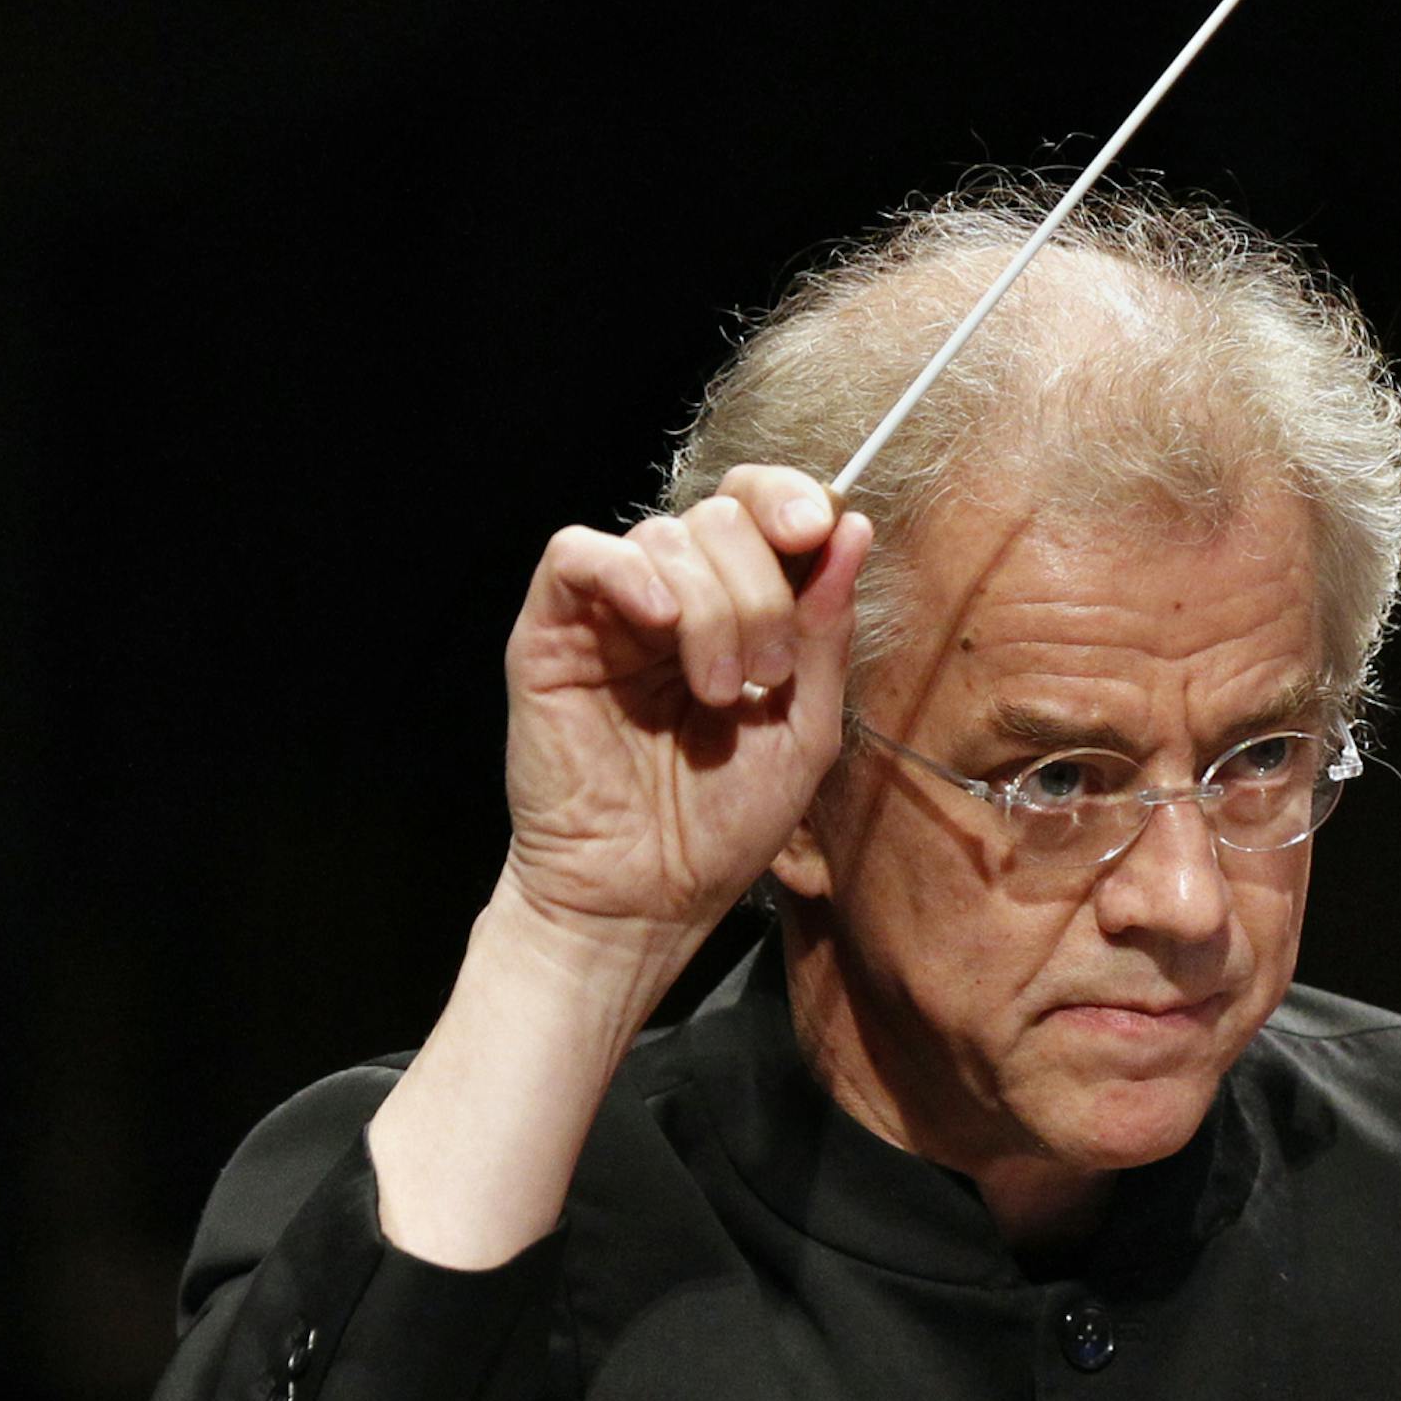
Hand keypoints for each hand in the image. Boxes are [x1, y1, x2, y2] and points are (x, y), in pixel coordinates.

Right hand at [500, 465, 870, 943]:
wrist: (644, 899)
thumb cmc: (720, 829)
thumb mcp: (803, 728)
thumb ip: (825, 630)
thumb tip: (851, 528)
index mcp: (733, 612)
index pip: (757, 510)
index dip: (790, 500)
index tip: (818, 530)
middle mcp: (670, 601)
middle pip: (720, 519)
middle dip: (762, 589)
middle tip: (766, 672)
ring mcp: (609, 615)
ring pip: (663, 536)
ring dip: (713, 609)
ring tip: (717, 695)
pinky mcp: (549, 634)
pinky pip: (577, 554)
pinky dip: (627, 573)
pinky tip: (660, 622)